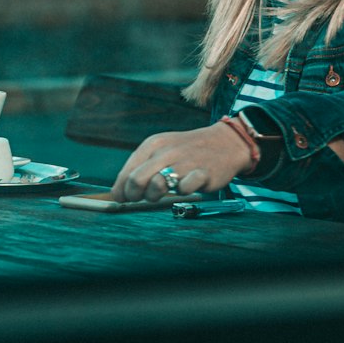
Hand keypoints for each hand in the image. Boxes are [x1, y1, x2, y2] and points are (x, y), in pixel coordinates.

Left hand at [110, 124, 253, 202]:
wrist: (225, 143)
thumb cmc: (187, 152)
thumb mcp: (161, 152)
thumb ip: (140, 169)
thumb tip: (118, 194)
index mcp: (153, 145)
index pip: (127, 173)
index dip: (122, 190)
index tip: (126, 199)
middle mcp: (166, 151)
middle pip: (137, 180)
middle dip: (135, 195)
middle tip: (143, 198)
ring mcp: (184, 162)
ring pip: (157, 185)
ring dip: (156, 196)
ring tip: (165, 191)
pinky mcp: (202, 173)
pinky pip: (185, 189)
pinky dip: (183, 192)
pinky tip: (188, 185)